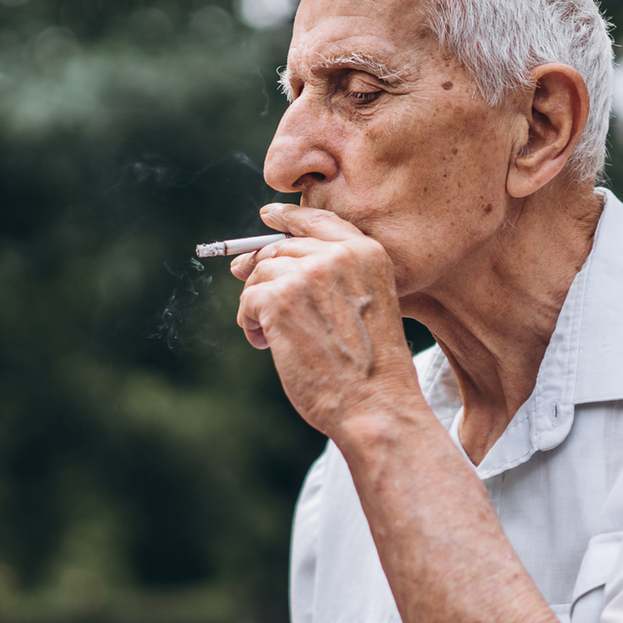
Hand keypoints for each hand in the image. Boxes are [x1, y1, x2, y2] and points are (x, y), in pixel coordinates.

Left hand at [231, 203, 421, 436]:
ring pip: (261, 274)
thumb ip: (335, 279)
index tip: (268, 217)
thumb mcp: (368, 305)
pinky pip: (247, 300)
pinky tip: (266, 344)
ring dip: (258, 305)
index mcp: (367, 253)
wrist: (375, 405)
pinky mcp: (278, 299)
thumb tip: (267, 261)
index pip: (318, 219)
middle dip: (263, 273)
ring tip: (271, 336)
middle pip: (281, 248)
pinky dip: (249, 323)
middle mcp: (337, 256)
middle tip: (256, 302)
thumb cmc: (371, 368)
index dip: (289, 218)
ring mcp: (306, 275)